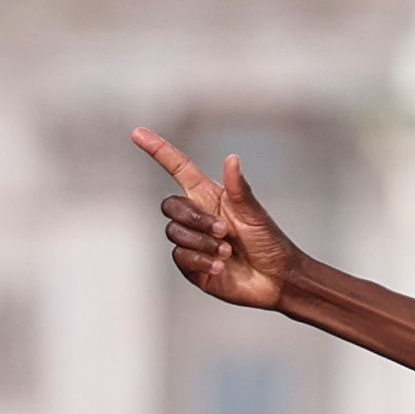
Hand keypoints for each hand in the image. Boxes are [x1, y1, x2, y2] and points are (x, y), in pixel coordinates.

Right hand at [135, 132, 304, 313]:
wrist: (276, 279)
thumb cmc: (269, 242)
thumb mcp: (255, 214)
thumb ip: (239, 189)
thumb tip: (232, 159)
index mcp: (210, 197)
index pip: (178, 169)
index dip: (159, 151)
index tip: (138, 133)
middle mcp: (198, 217)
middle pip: (170, 206)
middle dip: (195, 219)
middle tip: (224, 232)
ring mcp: (193, 241)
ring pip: (174, 233)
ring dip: (202, 243)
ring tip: (227, 253)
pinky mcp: (191, 266)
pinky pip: (180, 257)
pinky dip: (200, 261)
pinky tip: (220, 267)